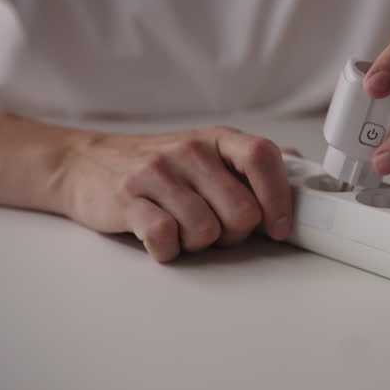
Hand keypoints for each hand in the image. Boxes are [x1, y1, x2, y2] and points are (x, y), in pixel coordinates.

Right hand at [59, 126, 294, 261]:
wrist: (87, 164)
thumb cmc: (161, 167)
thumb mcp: (208, 154)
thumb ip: (252, 164)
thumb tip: (301, 167)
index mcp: (217, 140)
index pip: (263, 157)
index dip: (279, 197)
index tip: (279, 228)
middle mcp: (189, 151)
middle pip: (242, 211)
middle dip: (235, 233)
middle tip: (216, 229)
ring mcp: (156, 173)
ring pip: (206, 230)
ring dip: (200, 243)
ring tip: (184, 229)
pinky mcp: (127, 199)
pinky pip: (165, 238)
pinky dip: (168, 250)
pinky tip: (162, 239)